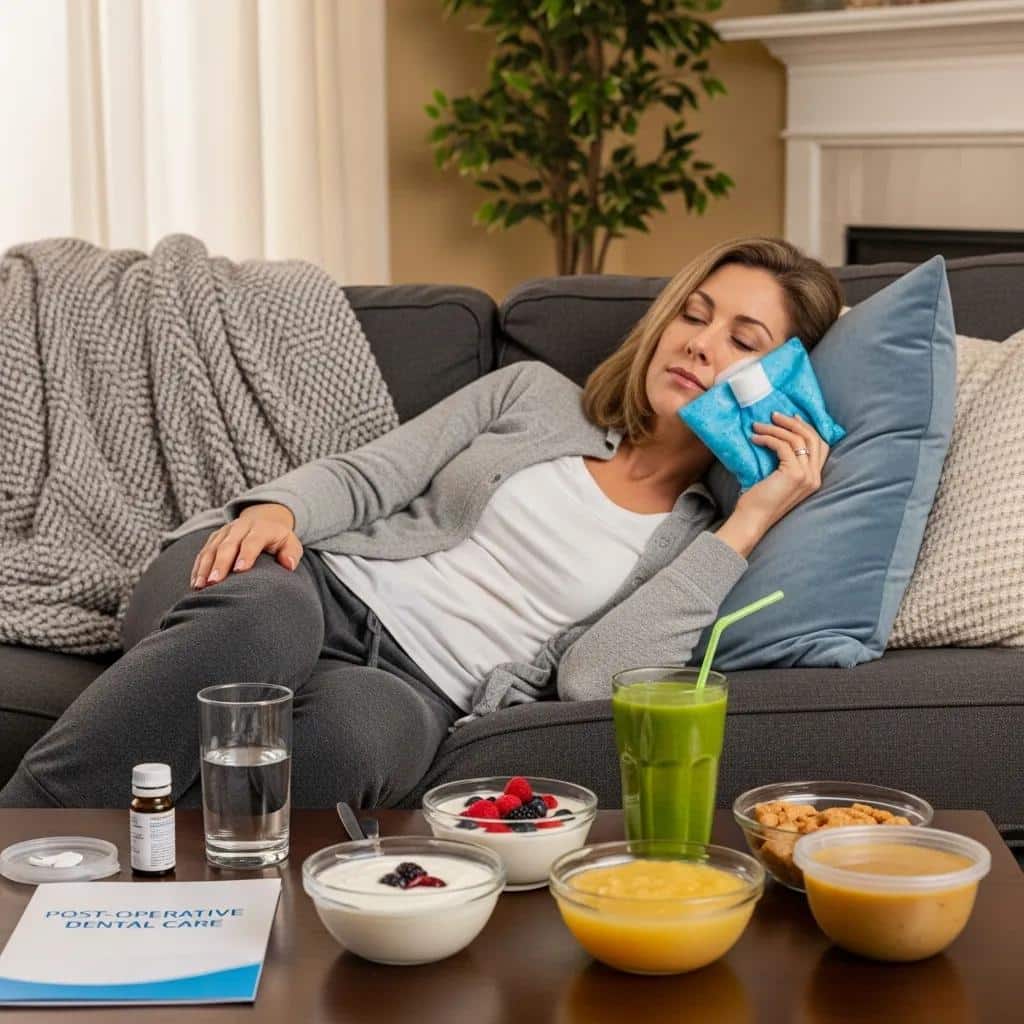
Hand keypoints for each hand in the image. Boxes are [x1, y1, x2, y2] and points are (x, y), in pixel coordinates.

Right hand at [190, 504, 301, 588]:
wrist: (263, 521)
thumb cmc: (278, 540)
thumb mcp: (290, 543)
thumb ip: (291, 552)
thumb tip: (289, 565)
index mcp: (260, 528)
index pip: (252, 541)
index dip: (246, 554)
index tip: (240, 571)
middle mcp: (240, 527)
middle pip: (227, 545)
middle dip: (220, 563)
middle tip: (214, 582)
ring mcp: (224, 532)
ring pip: (211, 549)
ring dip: (204, 567)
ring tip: (200, 586)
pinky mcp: (213, 539)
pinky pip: (203, 553)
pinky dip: (198, 568)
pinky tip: (195, 584)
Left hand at [736, 410, 829, 532]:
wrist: (753, 520)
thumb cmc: (759, 501)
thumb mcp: (779, 480)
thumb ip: (786, 464)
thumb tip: (779, 439)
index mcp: (814, 478)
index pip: (820, 446)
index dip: (808, 428)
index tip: (792, 417)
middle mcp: (815, 476)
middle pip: (812, 438)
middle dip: (793, 423)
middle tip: (774, 415)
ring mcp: (807, 476)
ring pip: (797, 439)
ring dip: (777, 428)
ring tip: (758, 425)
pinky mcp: (794, 474)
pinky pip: (783, 446)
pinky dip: (768, 438)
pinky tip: (755, 438)